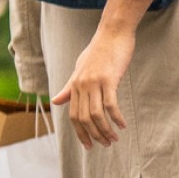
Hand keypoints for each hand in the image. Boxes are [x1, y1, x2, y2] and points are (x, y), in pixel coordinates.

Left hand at [51, 0, 159, 147]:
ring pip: (96, 115)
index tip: (88, 145)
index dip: (80, 133)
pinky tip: (123, 125)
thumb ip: (69, 86)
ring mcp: (94, 82)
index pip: (74, 115)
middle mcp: (81, 85)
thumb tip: (55, 101)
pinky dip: (116, 117)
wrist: (112, 32)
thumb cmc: (99, 49)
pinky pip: (111, 104)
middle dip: (94, 135)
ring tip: (114, 139)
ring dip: (105, 130)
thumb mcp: (80, 68)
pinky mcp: (109, 79)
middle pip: (84, 118)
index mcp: (75, 85)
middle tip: (105, 144)